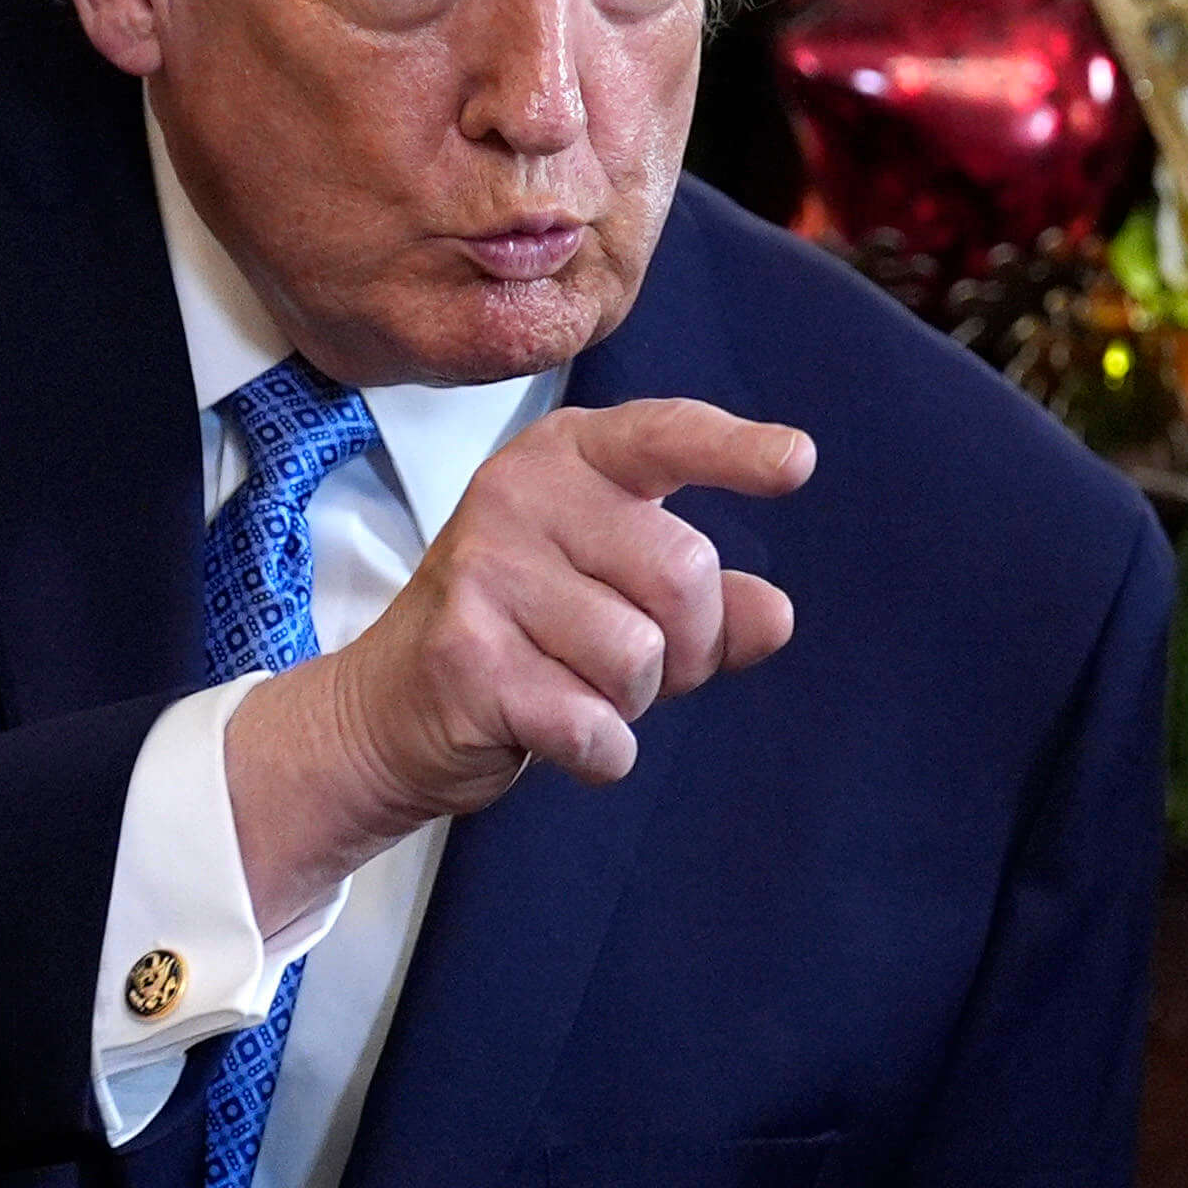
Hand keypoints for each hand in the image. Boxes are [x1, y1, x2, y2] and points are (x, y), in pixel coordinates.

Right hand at [225, 399, 813, 930]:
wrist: (390, 706)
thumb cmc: (525, 635)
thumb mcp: (618, 595)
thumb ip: (706, 601)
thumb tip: (773, 614)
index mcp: (564, 459)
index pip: (664, 435)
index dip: (735, 450)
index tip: (798, 463)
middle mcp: (518, 495)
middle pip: (683, 574)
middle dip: (690, 647)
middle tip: (638, 664)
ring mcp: (484, 572)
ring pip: (640, 659)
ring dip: (633, 702)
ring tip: (575, 686)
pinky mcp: (467, 657)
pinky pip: (596, 726)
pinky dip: (601, 752)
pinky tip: (558, 732)